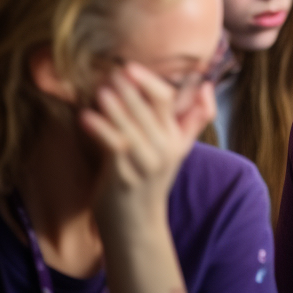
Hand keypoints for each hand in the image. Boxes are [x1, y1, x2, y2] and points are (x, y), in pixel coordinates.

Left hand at [79, 63, 215, 233]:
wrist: (136, 225)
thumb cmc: (148, 182)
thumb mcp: (175, 150)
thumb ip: (192, 120)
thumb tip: (208, 87)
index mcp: (175, 138)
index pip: (166, 100)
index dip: (148, 81)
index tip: (128, 67)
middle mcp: (165, 149)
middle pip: (148, 109)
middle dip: (127, 89)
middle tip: (108, 73)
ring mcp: (146, 163)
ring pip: (131, 125)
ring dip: (114, 106)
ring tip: (99, 90)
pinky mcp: (125, 176)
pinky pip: (113, 146)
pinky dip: (99, 129)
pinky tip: (85, 116)